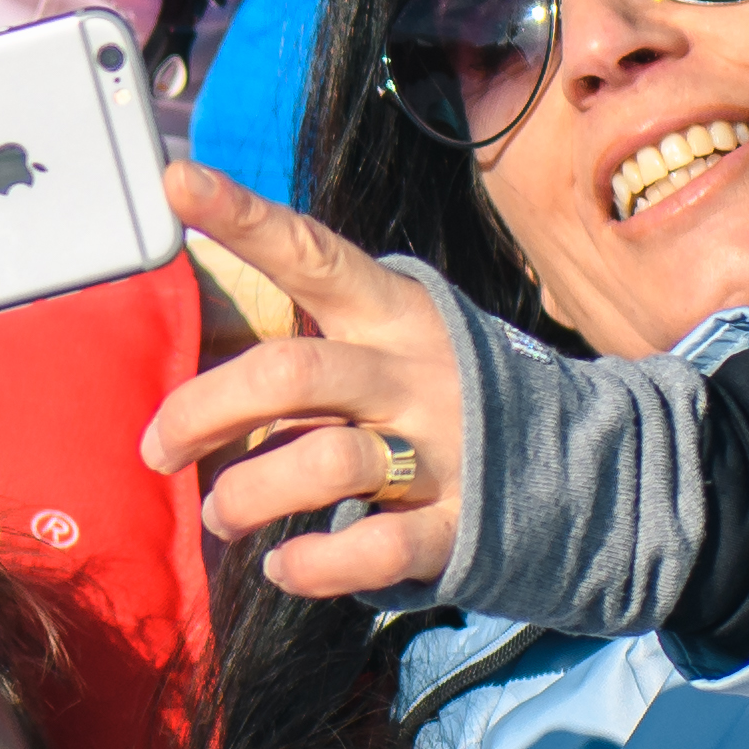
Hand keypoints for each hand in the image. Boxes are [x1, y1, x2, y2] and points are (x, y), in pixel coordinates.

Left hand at [141, 163, 478, 603]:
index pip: (311, 253)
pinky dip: (313, 565)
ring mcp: (441, 450)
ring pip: (325, 460)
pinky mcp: (458, 526)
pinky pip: (373, 548)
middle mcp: (413, 372)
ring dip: (249, 495)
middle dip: (205, 409)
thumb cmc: (449, 403)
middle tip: (157, 450)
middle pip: (292, 371)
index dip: (243, 217)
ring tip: (221, 516)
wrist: (590, 468)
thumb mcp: (396, 347)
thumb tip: (197, 399)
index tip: (176, 181)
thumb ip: (314, 357)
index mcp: (392, 313)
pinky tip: (283, 567)